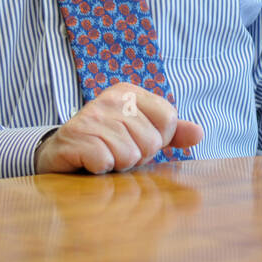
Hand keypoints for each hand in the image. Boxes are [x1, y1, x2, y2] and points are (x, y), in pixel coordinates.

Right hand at [34, 82, 204, 173]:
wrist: (62, 153)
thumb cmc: (107, 143)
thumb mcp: (140, 133)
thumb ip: (171, 132)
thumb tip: (199, 133)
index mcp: (129, 92)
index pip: (168, 118)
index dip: (158, 140)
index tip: (137, 141)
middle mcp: (110, 99)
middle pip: (150, 141)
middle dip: (137, 156)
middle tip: (117, 152)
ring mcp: (91, 116)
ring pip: (129, 154)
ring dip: (118, 164)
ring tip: (104, 157)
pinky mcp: (75, 137)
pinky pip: (105, 161)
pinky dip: (100, 168)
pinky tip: (90, 162)